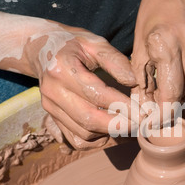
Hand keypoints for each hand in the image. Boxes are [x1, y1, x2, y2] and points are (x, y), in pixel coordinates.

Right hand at [27, 26, 136, 148]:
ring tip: (131, 126)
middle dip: (119, 125)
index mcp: (62, 69)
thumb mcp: (95, 43)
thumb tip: (136, 82)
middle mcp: (53, 92)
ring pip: (84, 134)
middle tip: (141, 124)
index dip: (123, 105)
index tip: (144, 112)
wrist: (41, 49)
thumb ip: (115, 61)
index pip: (97, 94)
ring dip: (110, 134)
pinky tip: (112, 131)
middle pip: (89, 119)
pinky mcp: (52, 119)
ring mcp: (50, 108)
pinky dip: (97, 141)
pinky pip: (76, 140)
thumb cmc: (73, 44)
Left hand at [131, 0, 184, 106]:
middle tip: (168, 91)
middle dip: (176, 99)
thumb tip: (146, 111)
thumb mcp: (140, 45)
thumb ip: (143, 80)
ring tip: (183, 80)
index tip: (158, 121)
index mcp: (166, 42)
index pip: (170, 94)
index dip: (164, 113)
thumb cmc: (154, 14)